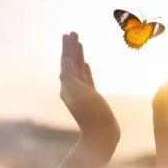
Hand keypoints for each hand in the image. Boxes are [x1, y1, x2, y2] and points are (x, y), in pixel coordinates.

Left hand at [60, 32, 119, 158]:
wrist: (102, 134)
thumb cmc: (91, 114)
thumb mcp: (78, 93)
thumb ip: (69, 76)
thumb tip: (65, 61)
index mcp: (67, 85)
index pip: (66, 61)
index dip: (67, 47)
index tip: (69, 34)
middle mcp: (72, 87)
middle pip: (71, 63)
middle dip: (72, 48)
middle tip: (73, 33)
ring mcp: (83, 92)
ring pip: (79, 70)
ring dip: (78, 57)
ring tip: (79, 44)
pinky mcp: (92, 97)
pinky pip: (87, 79)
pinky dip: (85, 70)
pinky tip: (85, 64)